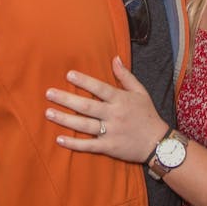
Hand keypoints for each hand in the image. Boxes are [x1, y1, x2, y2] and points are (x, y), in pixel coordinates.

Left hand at [45, 56, 169, 162]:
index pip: (100, 88)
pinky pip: (88, 146)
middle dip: (67, 99)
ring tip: (48, 113)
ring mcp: (111, 132)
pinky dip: (74, 143)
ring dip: (65, 119)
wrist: (158, 142)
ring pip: (84, 125)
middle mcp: (114, 115)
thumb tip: (115, 58)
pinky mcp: (109, 147)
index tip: (68, 75)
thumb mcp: (141, 92)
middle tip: (49, 93)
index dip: (84, 81)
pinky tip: (59, 139)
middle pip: (87, 106)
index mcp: (121, 100)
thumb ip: (126, 76)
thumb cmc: (147, 114)